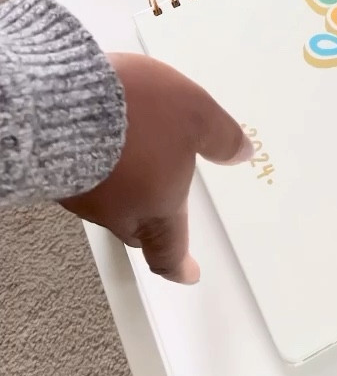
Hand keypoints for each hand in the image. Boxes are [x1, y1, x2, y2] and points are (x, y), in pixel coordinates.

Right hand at [60, 53, 249, 283]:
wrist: (63, 101)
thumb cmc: (140, 113)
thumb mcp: (196, 114)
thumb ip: (221, 136)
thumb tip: (243, 154)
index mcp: (156, 208)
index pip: (169, 251)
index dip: (180, 266)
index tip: (189, 273)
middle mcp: (116, 212)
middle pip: (137, 229)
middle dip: (152, 222)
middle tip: (164, 206)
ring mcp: (81, 196)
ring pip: (109, 202)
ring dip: (124, 187)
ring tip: (133, 154)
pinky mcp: (54, 174)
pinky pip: (85, 178)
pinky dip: (100, 167)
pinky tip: (103, 139)